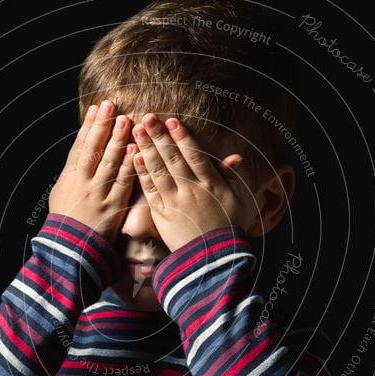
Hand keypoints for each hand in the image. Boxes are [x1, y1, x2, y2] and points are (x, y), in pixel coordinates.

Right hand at [48, 100, 137, 244]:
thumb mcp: (61, 192)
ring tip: (126, 121)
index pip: (80, 146)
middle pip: (94, 149)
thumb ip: (72, 172)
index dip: (88, 126)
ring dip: (118, 140)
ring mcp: (98, 195)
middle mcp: (83, 183)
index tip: (96, 108)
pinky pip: (123, 184)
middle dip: (103, 126)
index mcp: (69, 178)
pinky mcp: (113, 207)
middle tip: (112, 106)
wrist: (70, 249)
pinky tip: (135, 151)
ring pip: (109, 163)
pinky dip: (129, 166)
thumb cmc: (66, 220)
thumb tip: (82, 150)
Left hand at [131, 114, 257, 251]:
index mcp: (211, 184)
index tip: (172, 121)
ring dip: (147, 148)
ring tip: (137, 131)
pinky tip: (135, 158)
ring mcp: (175, 202)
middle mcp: (191, 190)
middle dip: (160, 136)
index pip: (194, 155)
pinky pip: (150, 191)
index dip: (182, 137)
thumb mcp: (239, 201)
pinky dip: (143, 174)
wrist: (213, 258)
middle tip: (147, 117)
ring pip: (159, 171)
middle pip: (173, 158)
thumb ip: (232, 178)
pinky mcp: (162, 215)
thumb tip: (235, 157)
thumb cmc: (228, 228)